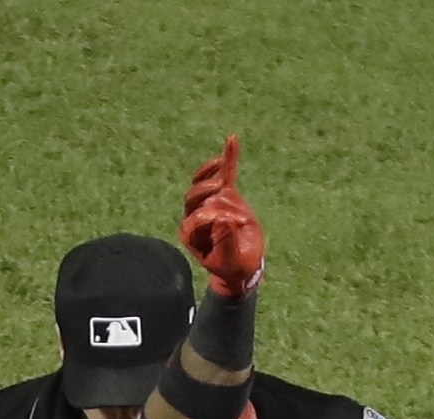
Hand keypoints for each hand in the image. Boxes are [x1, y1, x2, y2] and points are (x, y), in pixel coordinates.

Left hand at [179, 135, 263, 296]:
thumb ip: (225, 242)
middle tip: (228, 202)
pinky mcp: (224, 194)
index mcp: (190, 234)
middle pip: (195, 197)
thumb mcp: (230, 260)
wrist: (243, 264)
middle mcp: (194, 215)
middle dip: (214, 199)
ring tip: (224, 180)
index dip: (215, 218)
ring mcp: (208, 202)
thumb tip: (224, 219)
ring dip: (216, 179)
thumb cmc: (234, 265)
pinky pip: (224, 173)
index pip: (196, 217)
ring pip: (207, 184)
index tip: (238, 224)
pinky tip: (232, 139)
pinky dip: (228, 157)